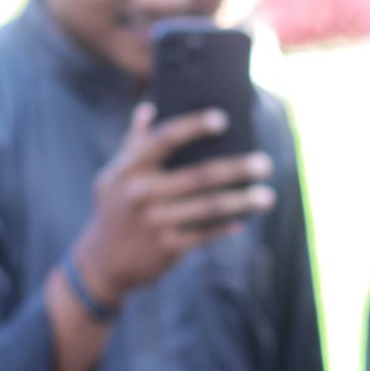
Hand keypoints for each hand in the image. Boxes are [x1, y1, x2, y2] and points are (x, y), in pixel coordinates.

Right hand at [70, 101, 275, 304]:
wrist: (101, 262)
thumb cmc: (114, 209)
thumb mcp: (113, 175)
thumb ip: (133, 143)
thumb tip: (149, 108)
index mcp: (128, 169)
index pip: (164, 139)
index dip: (193, 126)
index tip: (223, 119)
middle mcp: (140, 193)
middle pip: (197, 176)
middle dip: (236, 169)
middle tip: (265, 164)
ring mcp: (154, 222)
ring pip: (207, 208)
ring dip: (241, 202)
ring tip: (267, 197)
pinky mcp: (165, 247)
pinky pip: (204, 234)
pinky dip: (225, 228)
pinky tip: (244, 220)